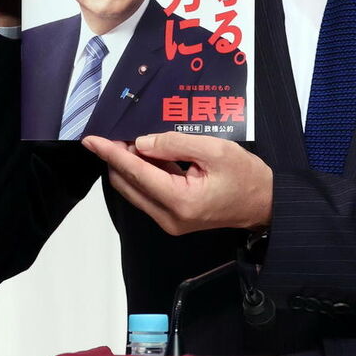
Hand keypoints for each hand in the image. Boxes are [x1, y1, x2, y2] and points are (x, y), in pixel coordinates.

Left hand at [81, 132, 272, 236]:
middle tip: (115, 134)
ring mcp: (170, 221)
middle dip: (117, 159)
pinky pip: (149, 194)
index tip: (91, 140)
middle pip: (128, 185)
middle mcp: (169, 216)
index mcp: (180, 200)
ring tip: (130, 142)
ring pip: (136, 190)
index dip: (111, 154)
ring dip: (129, 167)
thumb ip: (175, 144)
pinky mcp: (173, 219)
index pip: (136, 172)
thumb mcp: (215, 150)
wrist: (264, 204)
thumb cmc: (246, 176)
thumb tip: (142, 143)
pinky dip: (143, 175)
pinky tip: (145, 156)